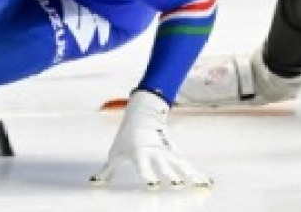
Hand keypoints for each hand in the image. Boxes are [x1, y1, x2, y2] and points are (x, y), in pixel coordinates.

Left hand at [91, 90, 210, 188]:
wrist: (142, 114)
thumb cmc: (126, 137)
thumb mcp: (115, 153)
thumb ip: (107, 171)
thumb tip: (94, 183)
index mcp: (140, 153)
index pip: (144, 167)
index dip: (149, 176)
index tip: (156, 186)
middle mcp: (155, 153)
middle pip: (165, 165)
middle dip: (171, 175)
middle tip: (178, 185)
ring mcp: (167, 152)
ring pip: (181, 164)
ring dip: (191, 175)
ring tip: (202, 186)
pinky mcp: (175, 152)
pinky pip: (187, 164)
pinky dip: (198, 173)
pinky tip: (206, 183)